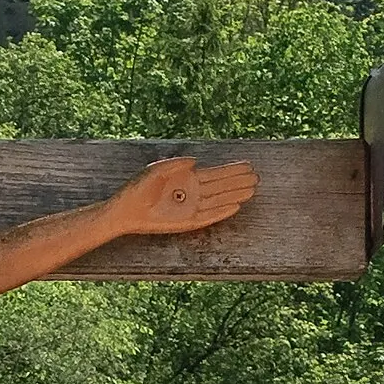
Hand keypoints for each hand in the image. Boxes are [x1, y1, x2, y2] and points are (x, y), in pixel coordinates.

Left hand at [108, 155, 258, 234]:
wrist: (126, 209)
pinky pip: (209, 217)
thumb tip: (197, 160)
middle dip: (238, 181)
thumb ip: (176, 163)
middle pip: (221, 186)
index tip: (248, 165)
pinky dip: (221, 212)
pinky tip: (235, 206)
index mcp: (187, 178)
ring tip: (252, 190)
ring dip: (235, 195)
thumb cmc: (138, 187)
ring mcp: (191, 208)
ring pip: (219, 201)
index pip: (215, 174)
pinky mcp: (187, 222)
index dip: (232, 170)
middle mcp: (192, 193)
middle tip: (257, 177)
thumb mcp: (156, 169)